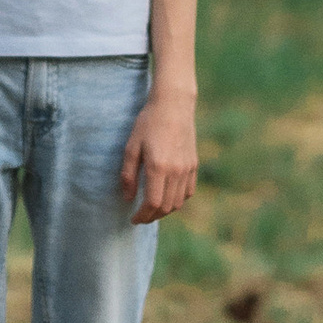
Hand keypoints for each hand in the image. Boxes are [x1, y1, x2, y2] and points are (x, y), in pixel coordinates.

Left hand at [119, 90, 198, 222]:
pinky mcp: (194, 164)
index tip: (133, 219)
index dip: (142, 216)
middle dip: (152, 217)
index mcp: (158, 167)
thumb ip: (128, 175)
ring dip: (165, 210)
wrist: (173, 104)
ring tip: (152, 209)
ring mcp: (187, 168)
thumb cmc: (149, 122)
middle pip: (166, 207)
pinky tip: (168, 197)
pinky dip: (178, 200)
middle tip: (141, 217)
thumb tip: (128, 199)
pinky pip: (188, 191)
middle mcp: (176, 170)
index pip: (152, 203)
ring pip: (178, 202)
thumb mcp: (132, 146)